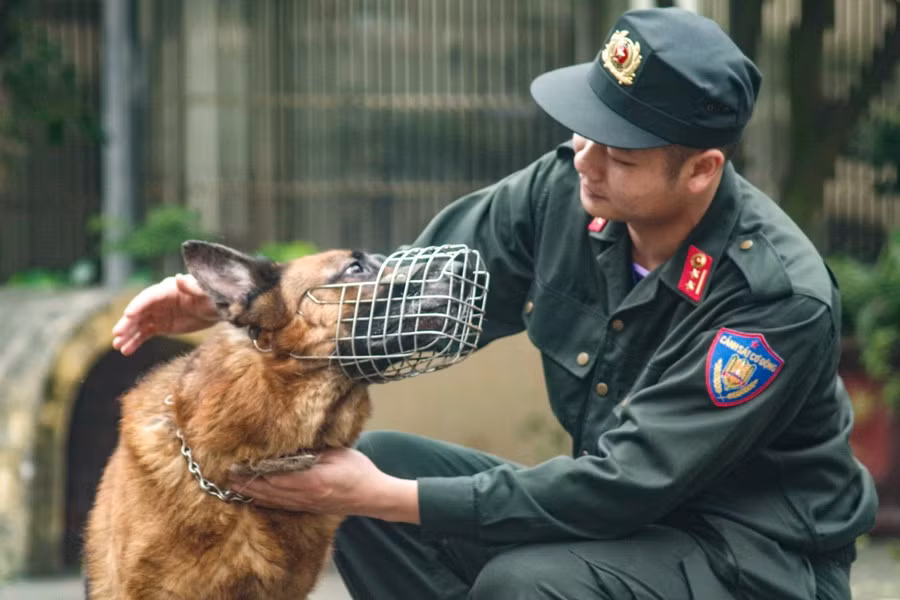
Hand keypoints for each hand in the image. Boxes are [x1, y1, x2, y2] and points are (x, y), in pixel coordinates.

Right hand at [112, 273, 218, 355]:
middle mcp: (159, 300)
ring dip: (127, 335)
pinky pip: (145, 334)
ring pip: (139, 324)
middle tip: (117, 334)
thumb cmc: (214, 296)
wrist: (219, 308)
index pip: (149, 296)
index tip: (127, 315)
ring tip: (118, 346)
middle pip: (140, 311)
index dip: (138, 305)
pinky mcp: (161, 326)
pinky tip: (126, 351)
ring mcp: (158, 314)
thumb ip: (193, 287)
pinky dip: (135, 342)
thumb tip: (179, 278)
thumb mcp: (206, 292)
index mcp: (168, 289)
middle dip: (127, 323)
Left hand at [229, 448, 419, 522]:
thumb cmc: (359, 472)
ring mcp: (306, 504)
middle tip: (228, 475)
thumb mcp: (338, 453)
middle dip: (247, 483)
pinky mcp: (309, 508)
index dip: (254, 472)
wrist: (374, 497)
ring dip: (252, 493)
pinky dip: (266, 502)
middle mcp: (305, 495)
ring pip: (272, 501)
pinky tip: (256, 498)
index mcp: (311, 480)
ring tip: (234, 487)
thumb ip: (313, 452)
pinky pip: (281, 506)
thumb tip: (290, 446)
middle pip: (269, 491)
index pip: (275, 476)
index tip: (238, 463)